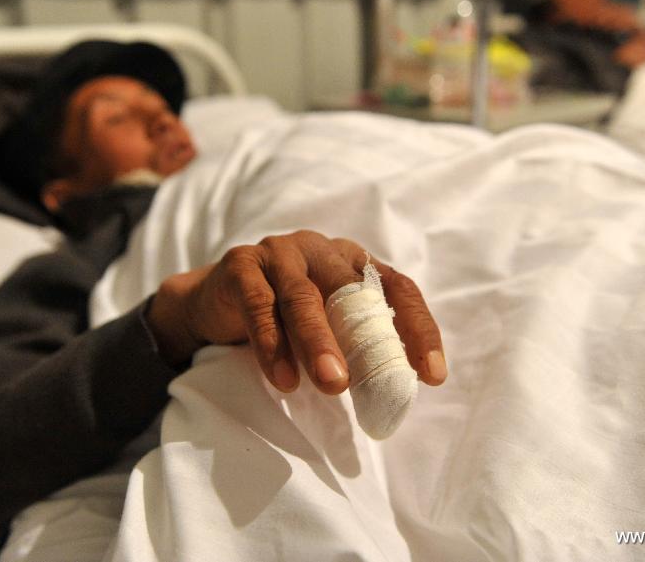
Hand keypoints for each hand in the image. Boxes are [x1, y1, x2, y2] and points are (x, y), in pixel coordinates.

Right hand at [146, 230, 445, 393]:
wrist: (211, 304)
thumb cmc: (281, 321)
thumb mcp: (325, 328)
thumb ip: (354, 345)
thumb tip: (392, 394)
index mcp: (353, 263)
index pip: (398, 289)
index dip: (419, 329)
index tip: (432, 375)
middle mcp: (322, 250)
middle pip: (351, 290)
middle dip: (367, 340)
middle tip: (377, 385)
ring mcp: (280, 253)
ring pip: (304, 297)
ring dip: (318, 343)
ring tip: (331, 384)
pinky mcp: (242, 266)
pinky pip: (260, 305)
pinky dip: (272, 344)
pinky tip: (283, 379)